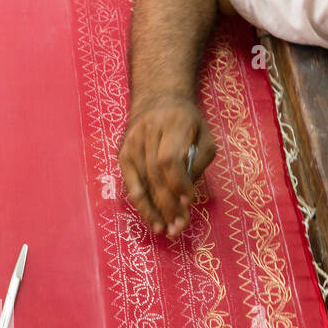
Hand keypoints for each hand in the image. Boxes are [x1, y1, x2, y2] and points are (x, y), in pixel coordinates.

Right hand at [118, 95, 216, 236]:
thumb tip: (186, 196)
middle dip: (167, 203)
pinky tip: (151, 218)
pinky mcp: (123, 153)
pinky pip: (131, 183)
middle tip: (178, 226)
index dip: (178, 183)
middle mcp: (148, 131)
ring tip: (165, 229)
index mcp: (173, 122)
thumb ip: (199, 162)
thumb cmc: (187, 122)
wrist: (158, 99)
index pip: (170, 158)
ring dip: (154, 209)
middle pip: (155, 175)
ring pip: (141, 182)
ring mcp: (132, 143)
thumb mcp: (204, 134)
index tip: (189, 201)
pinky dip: (141, 203)